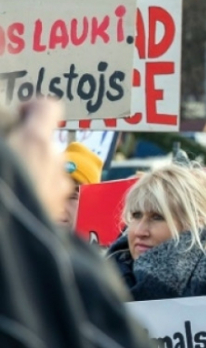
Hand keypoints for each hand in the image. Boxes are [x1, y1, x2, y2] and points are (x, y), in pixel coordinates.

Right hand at [6, 101, 71, 218]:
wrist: (7, 239)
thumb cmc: (3, 189)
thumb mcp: (0, 149)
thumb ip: (2, 129)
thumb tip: (5, 122)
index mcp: (34, 142)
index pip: (48, 108)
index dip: (31, 108)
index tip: (14, 117)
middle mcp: (54, 161)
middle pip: (44, 141)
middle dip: (25, 145)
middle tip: (5, 155)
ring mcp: (58, 187)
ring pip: (47, 168)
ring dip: (30, 170)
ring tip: (9, 183)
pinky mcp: (56, 210)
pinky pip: (47, 191)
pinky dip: (34, 190)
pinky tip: (16, 201)